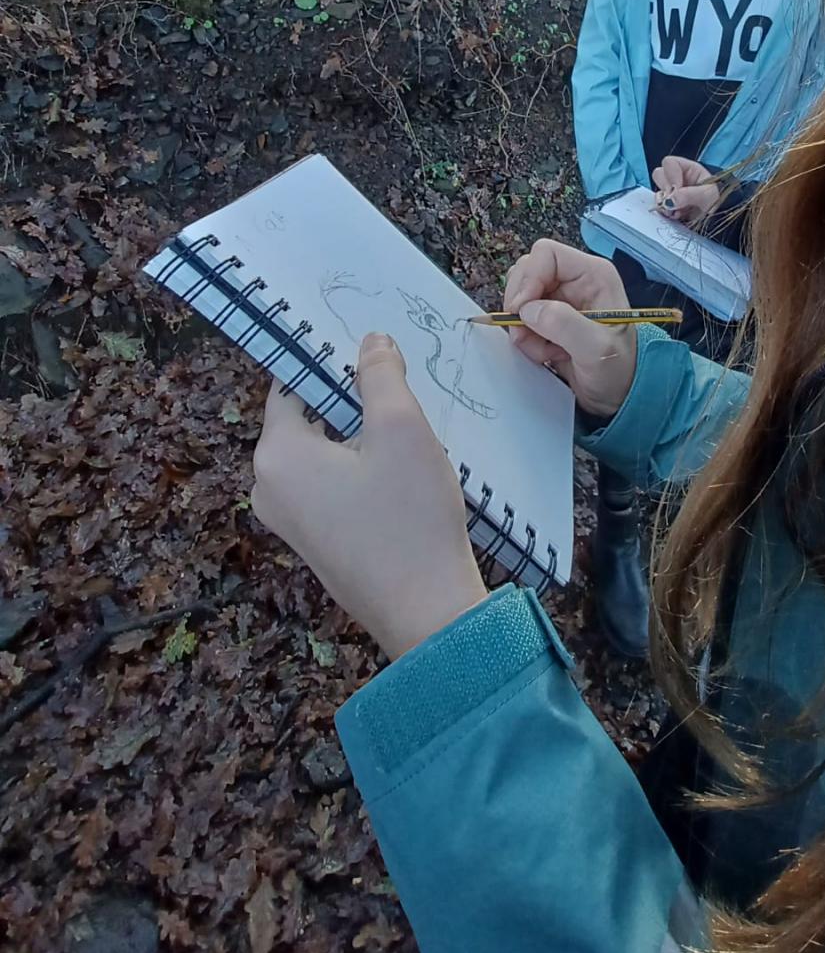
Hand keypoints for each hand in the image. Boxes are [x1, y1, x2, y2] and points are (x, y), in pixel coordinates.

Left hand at [252, 334, 486, 659]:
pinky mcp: (316, 544)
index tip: (362, 339)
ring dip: (358, 433)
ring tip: (404, 415)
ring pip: (321, 453)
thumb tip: (370, 341)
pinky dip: (358, 467)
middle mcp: (269, 487)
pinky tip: (399, 465)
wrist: (427, 613)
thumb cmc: (409, 516)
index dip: (327, 357)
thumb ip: (380, 375)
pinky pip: (330, 486)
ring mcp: (290, 521)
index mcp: (277, 454)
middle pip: (305, 418)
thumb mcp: (400, 429)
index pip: (290, 384)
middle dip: (347, 396)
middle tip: (393, 374)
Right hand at [503, 237, 636, 420]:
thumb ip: (564, 324)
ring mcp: (560, 299)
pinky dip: (525, 339)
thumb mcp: (596, 349)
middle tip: (526, 335)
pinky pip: (521, 319)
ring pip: (520, 297)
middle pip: (527, 272)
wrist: (617, 397)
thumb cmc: (618, 370)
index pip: (547, 254)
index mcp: (593, 275)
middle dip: (521, 305)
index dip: (528, 278)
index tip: (520, 309)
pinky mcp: (548, 319)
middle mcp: (575, 281)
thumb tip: (528, 309)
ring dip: (523, 327)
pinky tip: (547, 354)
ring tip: (545, 350)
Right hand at [651, 156, 719, 224]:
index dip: (670, 175)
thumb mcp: (708, 195)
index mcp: (688, 169)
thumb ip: (688, 195)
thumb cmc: (719, 202)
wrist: (719, 219)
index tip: (677, 189)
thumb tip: (669, 200)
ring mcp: (672, 192)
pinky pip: (659, 206)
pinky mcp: (669, 206)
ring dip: (664, 203)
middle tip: (675, 202)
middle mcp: (677, 179)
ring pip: (658, 192)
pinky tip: (675, 216)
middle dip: (666, 190)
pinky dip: (664, 212)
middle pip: (659, 175)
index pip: (669, 163)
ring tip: (677, 211)